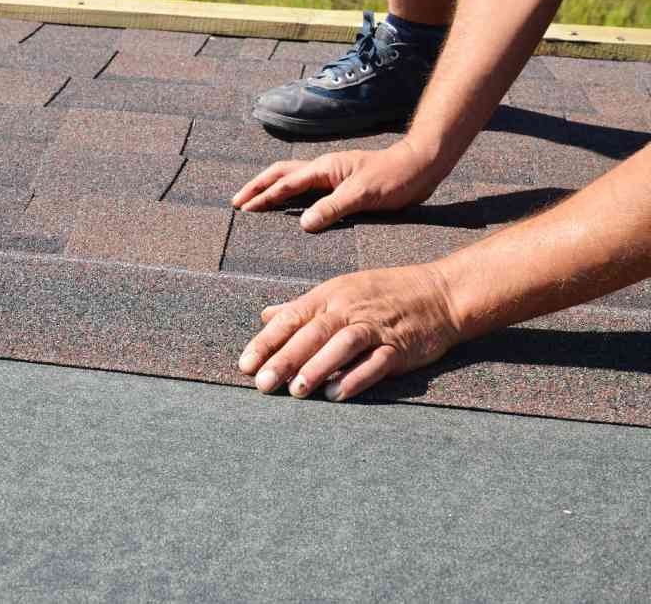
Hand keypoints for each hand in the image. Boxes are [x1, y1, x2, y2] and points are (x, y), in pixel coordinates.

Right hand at [231, 140, 445, 231]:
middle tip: (238, 202)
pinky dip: (289, 194)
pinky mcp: (341, 184)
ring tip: (254, 201)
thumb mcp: (363, 194)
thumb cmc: (396, 177)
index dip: (263, 196)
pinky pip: (306, 188)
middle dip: (257, 187)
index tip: (244, 208)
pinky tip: (288, 205)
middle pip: (280, 174)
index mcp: (325, 169)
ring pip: (292, 179)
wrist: (422, 166)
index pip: (285, 183)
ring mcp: (332, 176)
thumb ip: (332, 208)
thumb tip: (303, 223)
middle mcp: (324, 169)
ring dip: (270, 188)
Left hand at [238, 264, 460, 400]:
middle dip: (285, 359)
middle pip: (312, 333)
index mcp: (330, 295)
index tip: (245, 364)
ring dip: (318, 368)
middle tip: (263, 383)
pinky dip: (356, 377)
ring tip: (296, 391)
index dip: (266, 341)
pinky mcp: (399, 347)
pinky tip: (336, 394)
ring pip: (342, 345)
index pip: (291, 317)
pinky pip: (375, 362)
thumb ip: (302, 307)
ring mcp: (375, 327)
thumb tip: (266, 315)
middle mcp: (349, 309)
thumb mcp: (339, 290)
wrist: (441, 294)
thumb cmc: (383, 293)